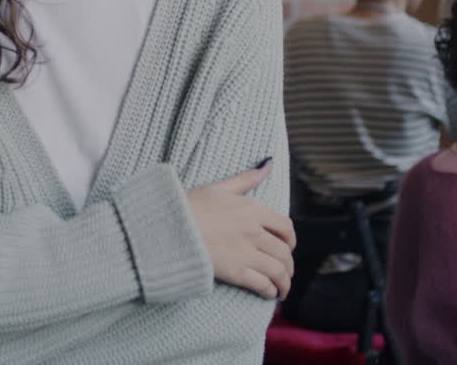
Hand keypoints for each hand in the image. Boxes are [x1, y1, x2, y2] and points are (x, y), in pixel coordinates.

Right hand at [187, 159, 295, 299]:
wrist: (166, 227)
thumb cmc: (188, 206)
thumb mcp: (219, 187)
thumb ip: (246, 178)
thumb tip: (268, 163)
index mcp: (251, 209)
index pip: (285, 227)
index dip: (290, 240)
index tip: (287, 247)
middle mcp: (254, 231)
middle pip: (284, 252)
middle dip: (288, 265)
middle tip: (285, 272)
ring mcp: (246, 252)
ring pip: (278, 270)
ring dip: (284, 282)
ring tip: (281, 289)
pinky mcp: (236, 272)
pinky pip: (263, 284)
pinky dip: (270, 291)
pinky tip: (269, 294)